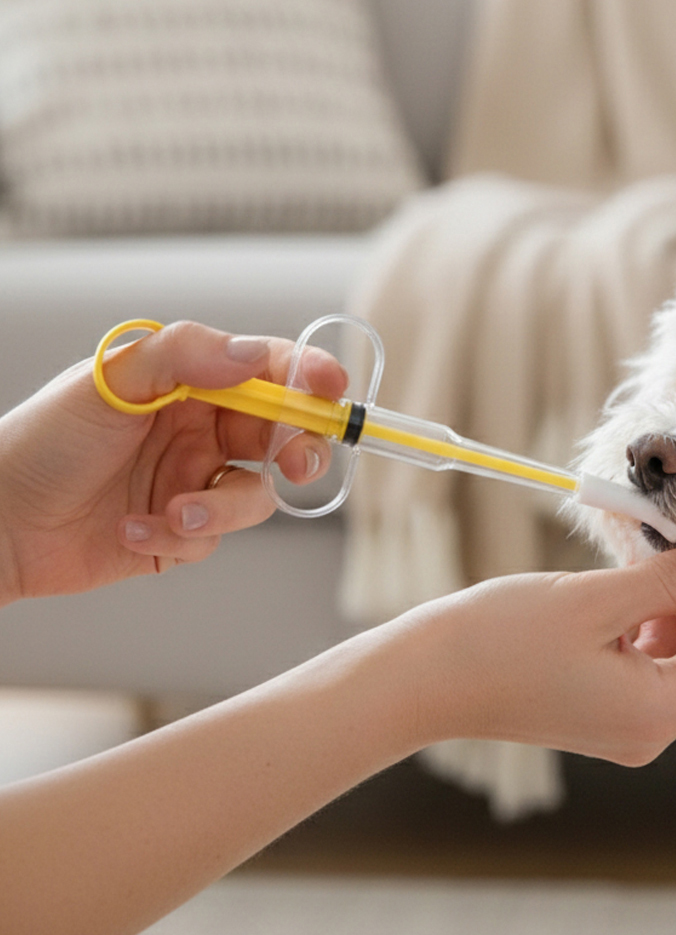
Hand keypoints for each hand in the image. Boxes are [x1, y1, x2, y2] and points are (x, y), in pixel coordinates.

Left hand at [0, 321, 346, 602]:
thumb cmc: (43, 439)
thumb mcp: (110, 380)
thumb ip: (185, 356)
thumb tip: (255, 356)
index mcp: (189, 383)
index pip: (267, 370)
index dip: (307, 377)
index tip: (331, 390)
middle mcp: (200, 429)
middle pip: (282, 435)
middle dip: (298, 450)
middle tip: (298, 464)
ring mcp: (194, 481)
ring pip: (254, 496)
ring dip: (220, 510)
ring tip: (173, 514)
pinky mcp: (183, 532)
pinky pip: (213, 538)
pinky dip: (177, 537)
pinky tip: (131, 530)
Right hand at [399, 544, 675, 764]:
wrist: (424, 680)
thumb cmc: (498, 640)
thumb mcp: (593, 601)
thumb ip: (669, 580)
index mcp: (655, 712)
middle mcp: (647, 728)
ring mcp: (621, 722)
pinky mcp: (597, 707)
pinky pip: (650, 664)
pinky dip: (658, 623)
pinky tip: (646, 580)